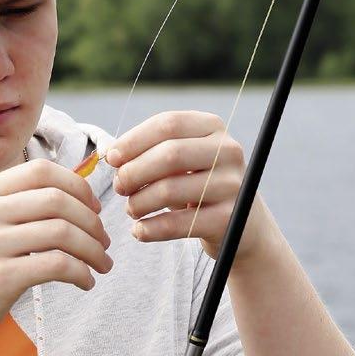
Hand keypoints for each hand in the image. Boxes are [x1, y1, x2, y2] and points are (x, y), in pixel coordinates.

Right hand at [0, 159, 112, 355]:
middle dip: (92, 222)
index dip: (78, 187)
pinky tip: (85, 283)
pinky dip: (81, 273)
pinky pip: (58, 266)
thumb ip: (18, 207)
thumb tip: (77, 197)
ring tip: (101, 265)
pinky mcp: (0, 278)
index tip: (94, 209)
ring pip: (63, 232)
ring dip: (93, 250)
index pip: (42, 171)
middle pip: (58, 200)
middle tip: (103, 243)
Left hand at [106, 111, 271, 261]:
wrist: (244, 226)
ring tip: (131, 209)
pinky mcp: (228, 219)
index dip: (133, 140)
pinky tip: (139, 231)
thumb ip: (151, 151)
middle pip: (169, 155)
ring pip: (170, 190)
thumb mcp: (183, 160)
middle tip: (119, 187)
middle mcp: (228, 151)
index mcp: (213, 127)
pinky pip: (177, 224)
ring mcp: (232, 185)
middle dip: (134, 172)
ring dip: (139, 202)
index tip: (111, 158)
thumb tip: (110, 154)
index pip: (168, 124)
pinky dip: (150, 229)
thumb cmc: (199, 186)